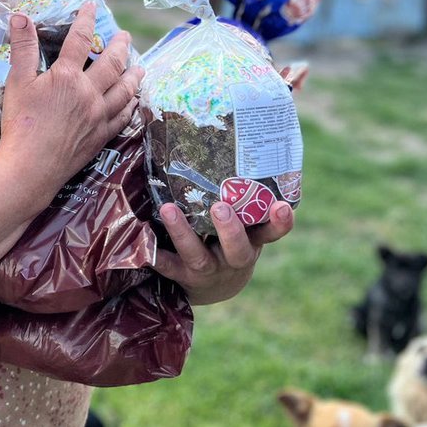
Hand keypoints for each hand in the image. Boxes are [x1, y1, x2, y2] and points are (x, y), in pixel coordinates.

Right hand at [0, 1, 142, 203]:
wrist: (30, 168)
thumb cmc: (20, 124)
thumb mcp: (16, 82)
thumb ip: (22, 47)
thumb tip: (20, 16)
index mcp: (67, 77)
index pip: (79, 40)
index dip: (86, 20)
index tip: (91, 6)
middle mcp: (89, 93)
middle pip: (111, 63)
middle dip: (120, 46)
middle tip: (125, 36)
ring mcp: (98, 116)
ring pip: (124, 90)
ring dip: (133, 75)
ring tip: (139, 66)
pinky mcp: (101, 136)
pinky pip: (123, 117)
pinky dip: (131, 105)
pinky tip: (133, 101)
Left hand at [152, 199, 293, 304]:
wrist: (215, 285)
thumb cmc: (229, 240)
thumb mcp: (244, 225)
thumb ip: (243, 197)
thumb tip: (230, 142)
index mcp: (251, 242)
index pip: (271, 232)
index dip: (280, 222)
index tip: (282, 206)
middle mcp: (232, 258)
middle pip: (237, 250)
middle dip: (230, 230)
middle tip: (220, 207)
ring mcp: (207, 270)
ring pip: (197, 256)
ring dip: (183, 233)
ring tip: (169, 209)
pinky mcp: (182, 276)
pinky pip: (168, 267)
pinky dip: (156, 255)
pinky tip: (145, 239)